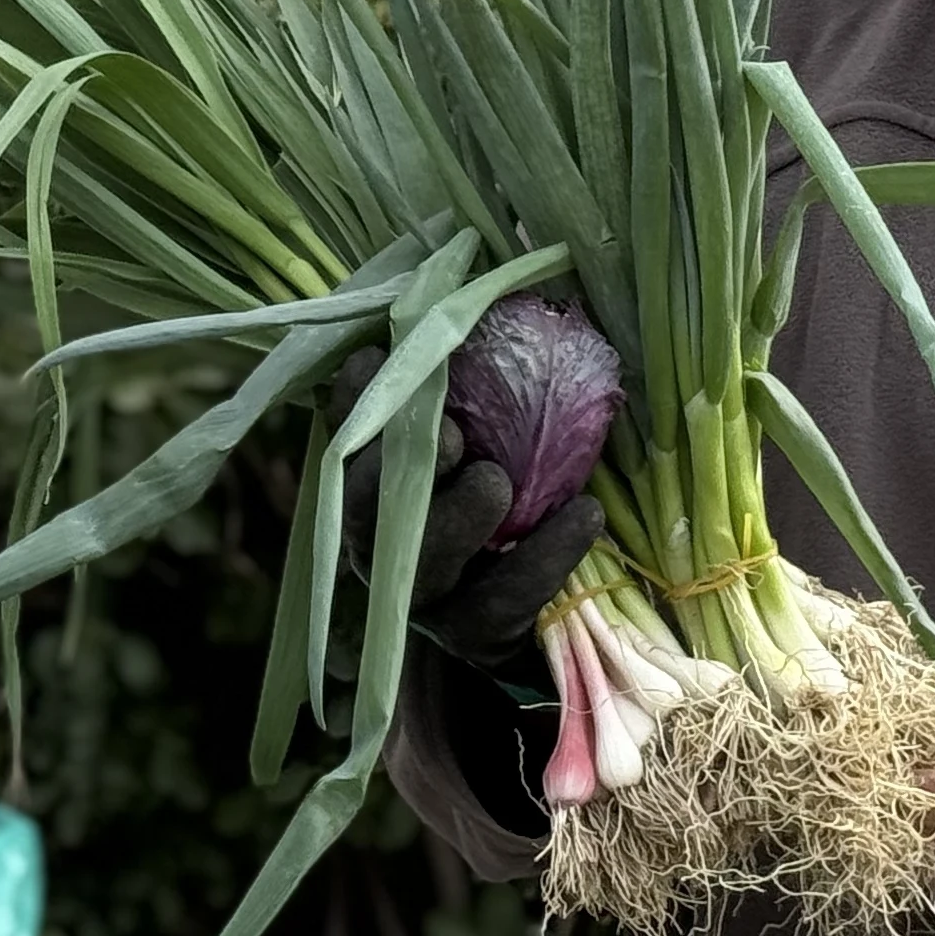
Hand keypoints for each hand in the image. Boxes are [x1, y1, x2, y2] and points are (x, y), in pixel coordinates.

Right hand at [324, 350, 604, 670]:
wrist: (537, 620)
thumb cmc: (509, 502)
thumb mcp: (490, 440)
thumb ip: (477, 391)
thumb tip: (494, 298)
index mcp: (374, 495)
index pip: (347, 445)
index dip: (351, 402)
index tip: (372, 357)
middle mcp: (384, 550)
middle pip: (366, 510)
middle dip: (398, 466)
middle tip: (450, 434)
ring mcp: (427, 601)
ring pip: (424, 564)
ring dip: (461, 514)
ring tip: (499, 481)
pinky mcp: (478, 637)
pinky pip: (505, 600)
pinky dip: (548, 554)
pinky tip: (587, 513)